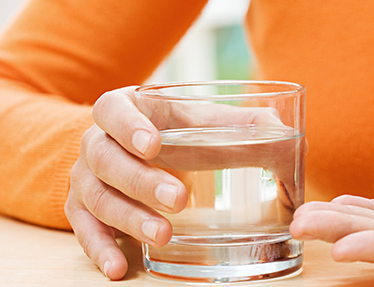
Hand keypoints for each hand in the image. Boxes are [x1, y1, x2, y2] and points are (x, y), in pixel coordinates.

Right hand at [65, 86, 301, 279]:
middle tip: (178, 199)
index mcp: (123, 110)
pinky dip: (100, 249)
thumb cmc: (177, 131)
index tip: (154, 144)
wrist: (135, 149)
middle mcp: (96, 142)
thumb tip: (286, 138)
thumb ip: (243, 126)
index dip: (129, 126)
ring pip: (96, 197)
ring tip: (163, 235)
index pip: (113, 109)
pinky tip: (119, 267)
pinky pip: (84, 231)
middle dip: (141, 180)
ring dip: (128, 218)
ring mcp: (86, 178)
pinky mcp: (83, 210)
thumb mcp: (204, 122)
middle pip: (105, 159)